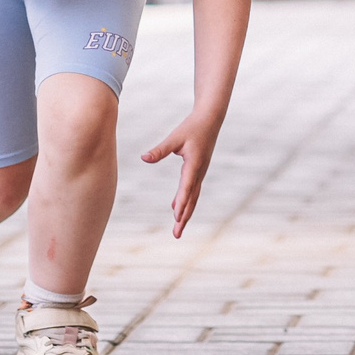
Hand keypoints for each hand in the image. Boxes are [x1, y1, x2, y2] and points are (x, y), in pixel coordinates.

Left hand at [141, 107, 223, 236]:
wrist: (210, 119)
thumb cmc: (191, 127)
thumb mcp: (174, 138)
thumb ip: (159, 150)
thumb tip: (144, 158)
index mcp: (194, 164)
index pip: (187, 187)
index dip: (182, 202)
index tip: (176, 217)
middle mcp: (199, 172)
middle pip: (192, 199)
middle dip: (184, 217)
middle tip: (176, 234)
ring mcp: (200, 172)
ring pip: (193, 197)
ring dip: (185, 213)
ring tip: (177, 228)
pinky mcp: (198, 170)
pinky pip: (192, 190)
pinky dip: (185, 201)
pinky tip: (176, 208)